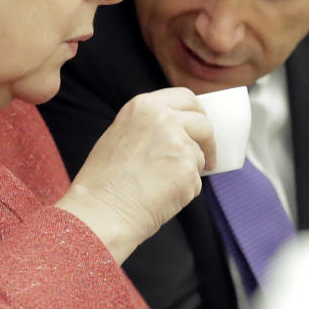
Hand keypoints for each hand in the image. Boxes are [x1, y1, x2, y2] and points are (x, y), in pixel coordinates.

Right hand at [55, 87, 215, 262]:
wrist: (100, 210)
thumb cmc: (103, 180)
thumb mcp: (120, 133)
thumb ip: (150, 125)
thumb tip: (177, 130)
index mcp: (145, 106)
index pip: (185, 98)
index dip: (197, 112)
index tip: (201, 124)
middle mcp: (165, 119)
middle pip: (202, 123)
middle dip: (207, 141)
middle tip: (207, 156)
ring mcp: (179, 143)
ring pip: (199, 155)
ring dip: (189, 170)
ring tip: (160, 186)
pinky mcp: (188, 170)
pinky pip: (196, 181)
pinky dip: (185, 191)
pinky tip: (162, 198)